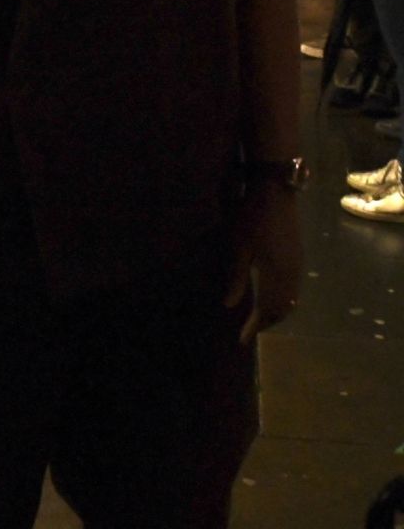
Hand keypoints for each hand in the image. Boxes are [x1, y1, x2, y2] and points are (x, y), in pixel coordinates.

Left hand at [222, 184, 303, 344]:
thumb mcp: (238, 248)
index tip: (243, 339)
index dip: (255, 326)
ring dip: (278, 310)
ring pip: (292, 297)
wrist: (275, 189)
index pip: (268, 310)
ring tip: (262, 317)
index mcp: (277, 275)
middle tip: (251, 330)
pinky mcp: (298, 253)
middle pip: (284, 307)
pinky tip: (273, 294)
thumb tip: (229, 306)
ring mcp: (298, 262)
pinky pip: (295, 285)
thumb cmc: (251, 218)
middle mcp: (293, 273)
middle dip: (268, 321)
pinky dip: (285, 297)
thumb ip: (236, 278)